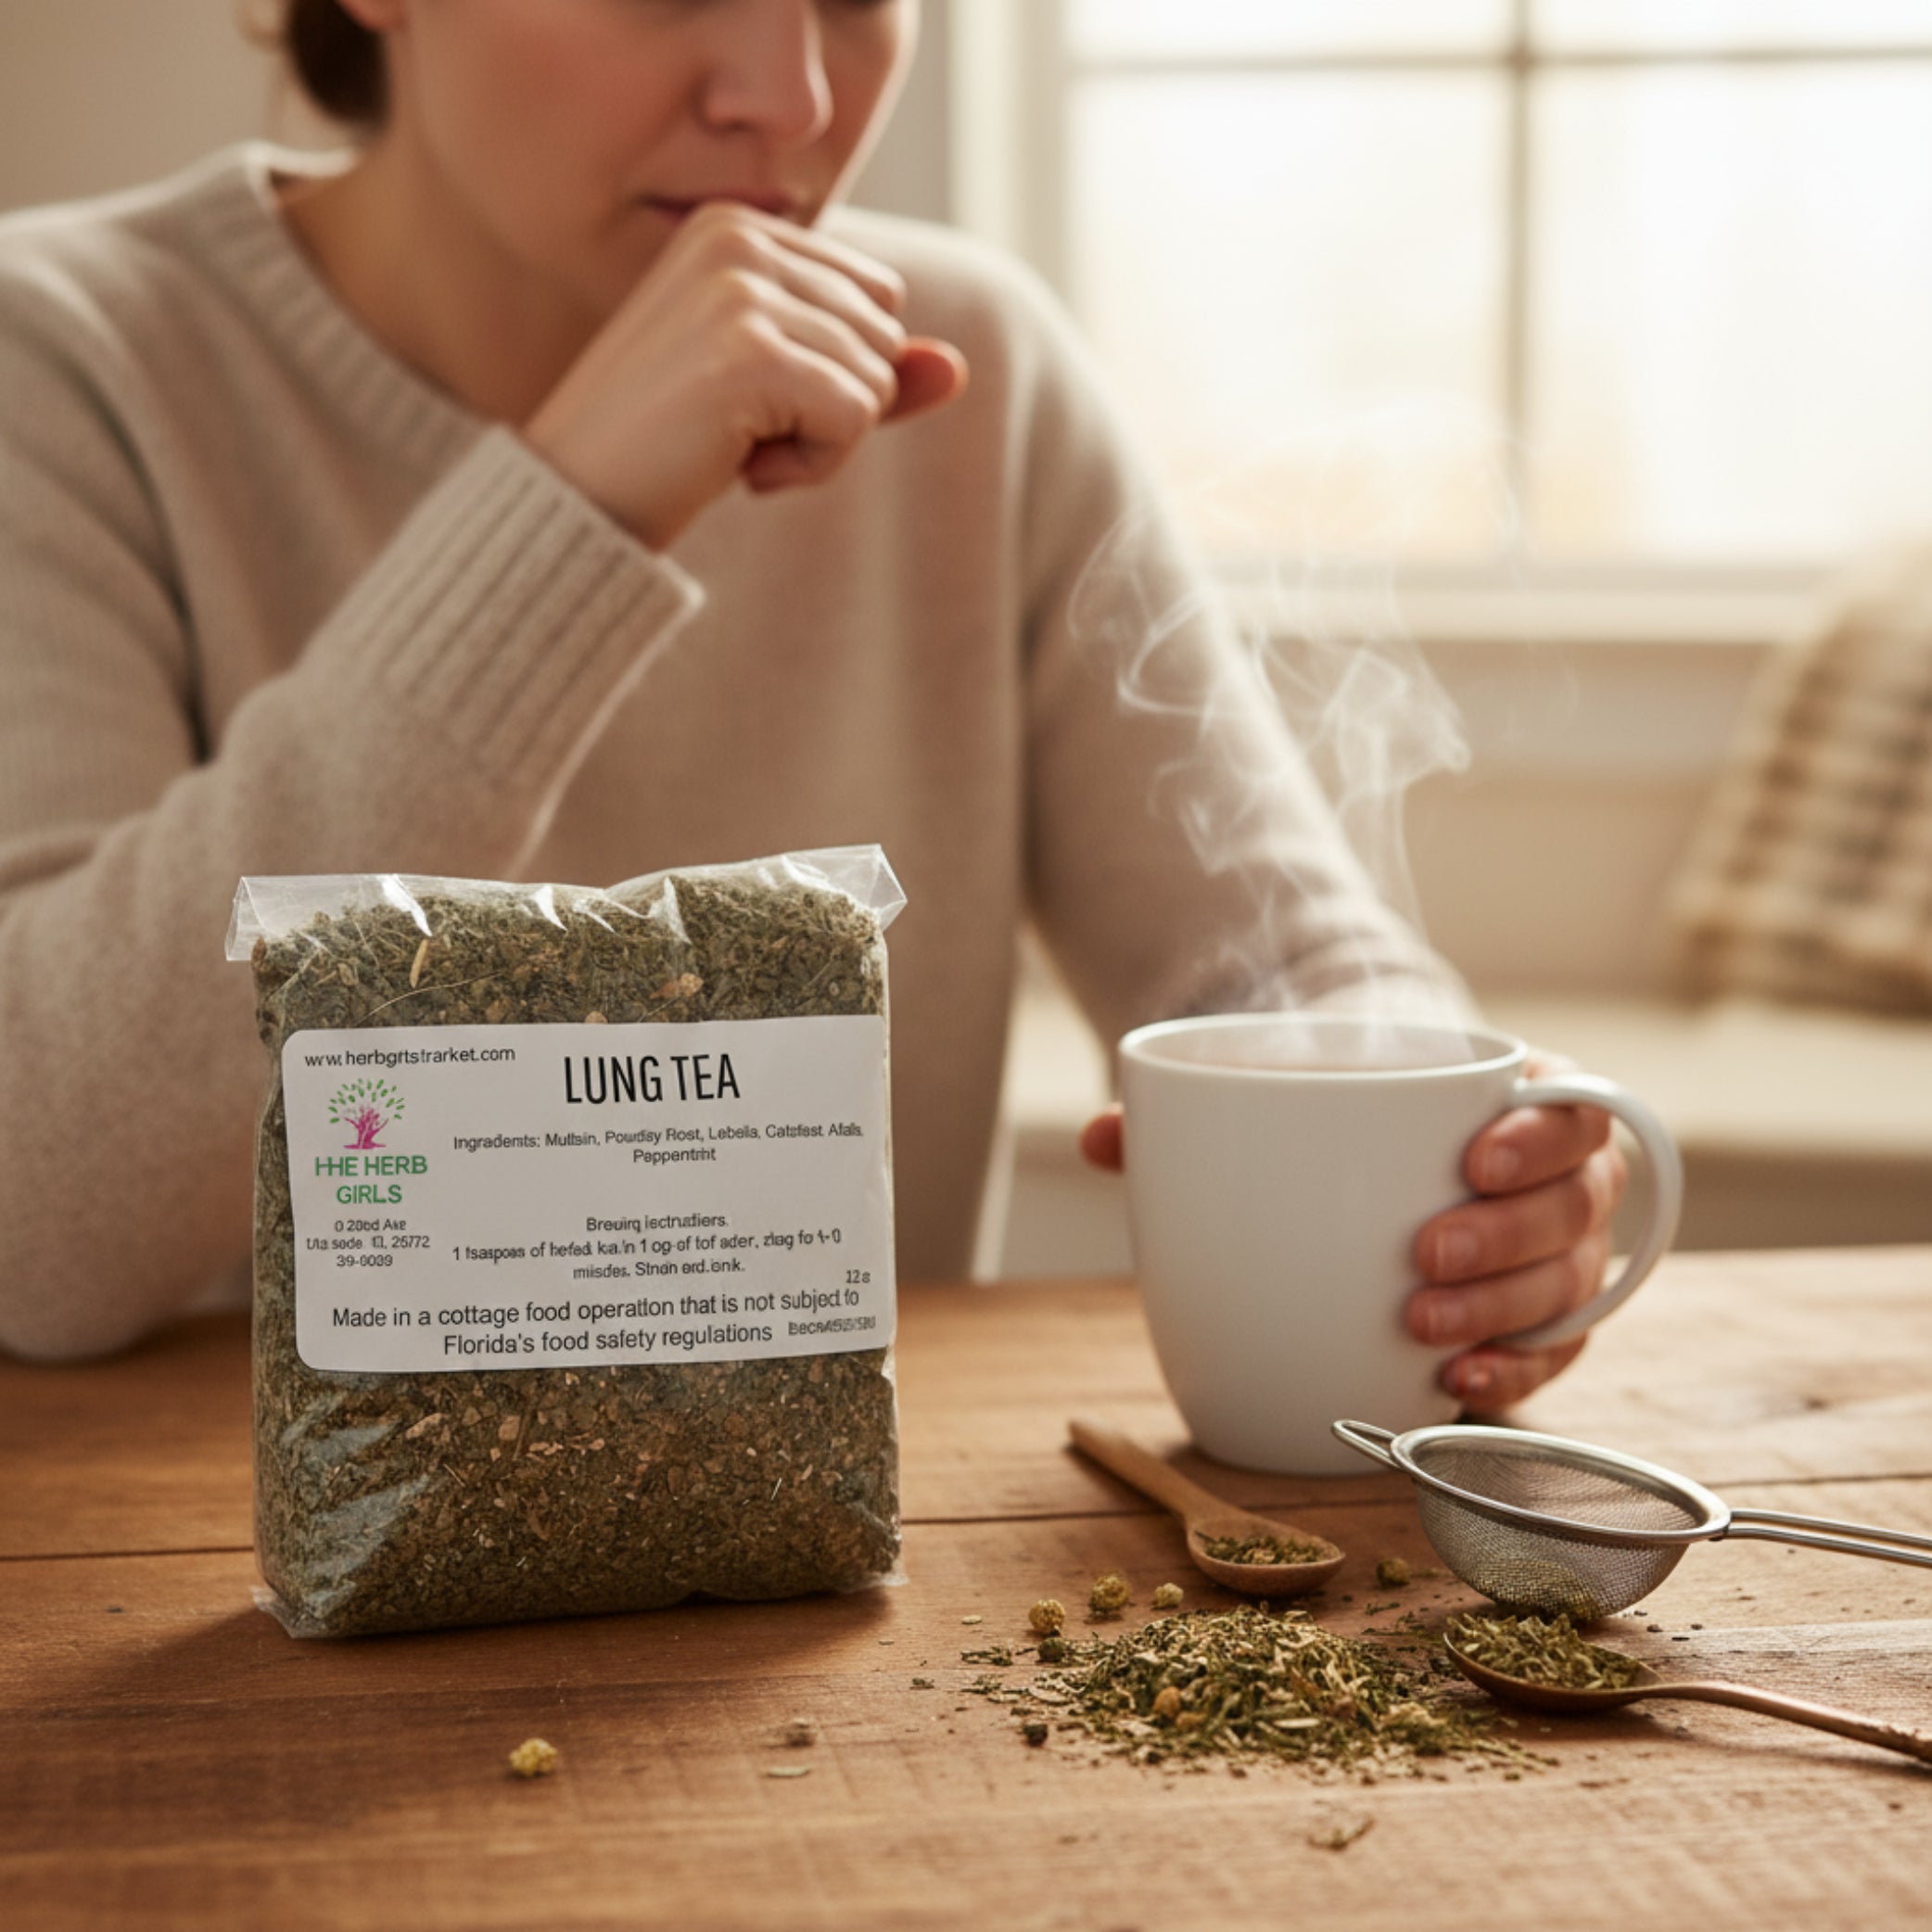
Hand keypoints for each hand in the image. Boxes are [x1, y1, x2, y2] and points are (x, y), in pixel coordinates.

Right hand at [525, 203, 967, 548]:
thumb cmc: (665, 447)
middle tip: (738, 428)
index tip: (746, 393)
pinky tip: (741, 467)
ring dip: (821, 441)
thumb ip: (866, 372)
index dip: (833, 370)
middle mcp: (738, 240)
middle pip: (885, 335)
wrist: (572, 498)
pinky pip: (855, 421)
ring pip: (877, 380)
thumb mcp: (775, 397)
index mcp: (736, 227)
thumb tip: (955, 367)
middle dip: (834, 405)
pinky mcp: (752, 356)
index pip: (877, 297)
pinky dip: (813, 466)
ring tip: (732, 444)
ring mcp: (742, 294)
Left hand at [1077, 1047, 1628, 1412]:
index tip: (1472, 1158)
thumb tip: (1101, 1135)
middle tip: (1421, 1259)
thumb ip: (1203, 1109)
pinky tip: (1455, 1386)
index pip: (1571, 1104)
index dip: (1539, 1133)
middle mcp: (1562, 1176)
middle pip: (1575, 1207)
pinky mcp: (1543, 1321)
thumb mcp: (1290, 1098)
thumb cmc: (1347, 1121)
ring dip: (1502, 1314)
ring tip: (1422, 1334)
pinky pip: (1555, 1353)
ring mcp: (1561, 1252)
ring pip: (1567, 1287)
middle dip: (1506, 1239)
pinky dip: (1514, 1374)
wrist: (1383, 1155)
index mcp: (1519, 1097)